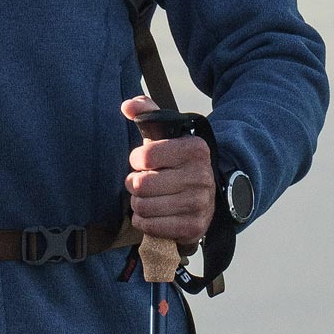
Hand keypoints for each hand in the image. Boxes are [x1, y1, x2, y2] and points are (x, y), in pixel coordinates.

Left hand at [121, 96, 213, 244]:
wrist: (206, 196)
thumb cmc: (177, 164)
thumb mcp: (166, 135)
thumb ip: (147, 113)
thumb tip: (127, 105)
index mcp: (195, 149)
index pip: (145, 156)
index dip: (137, 161)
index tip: (144, 162)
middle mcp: (201, 176)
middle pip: (141, 184)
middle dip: (135, 184)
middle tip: (144, 183)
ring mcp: (199, 203)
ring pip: (143, 207)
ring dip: (138, 204)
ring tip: (149, 199)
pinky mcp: (194, 227)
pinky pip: (150, 226)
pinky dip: (145, 222)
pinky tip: (155, 215)